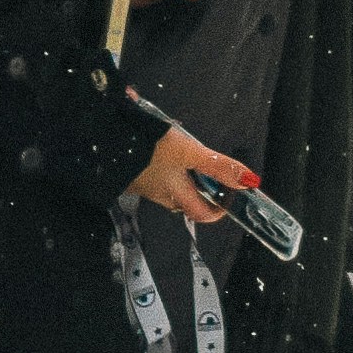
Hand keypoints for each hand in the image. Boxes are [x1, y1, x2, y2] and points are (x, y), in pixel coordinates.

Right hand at [130, 123, 254, 227]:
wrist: (103, 139)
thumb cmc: (148, 149)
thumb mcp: (189, 152)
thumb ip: (217, 166)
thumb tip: (249, 181)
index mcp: (176, 194)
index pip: (202, 214)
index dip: (219, 210)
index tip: (230, 196)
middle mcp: (160, 194)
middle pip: (187, 197)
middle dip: (201, 184)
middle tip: (208, 164)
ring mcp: (143, 183)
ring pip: (171, 183)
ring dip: (183, 169)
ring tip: (186, 146)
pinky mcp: (131, 171)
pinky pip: (155, 171)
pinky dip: (165, 161)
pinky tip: (162, 142)